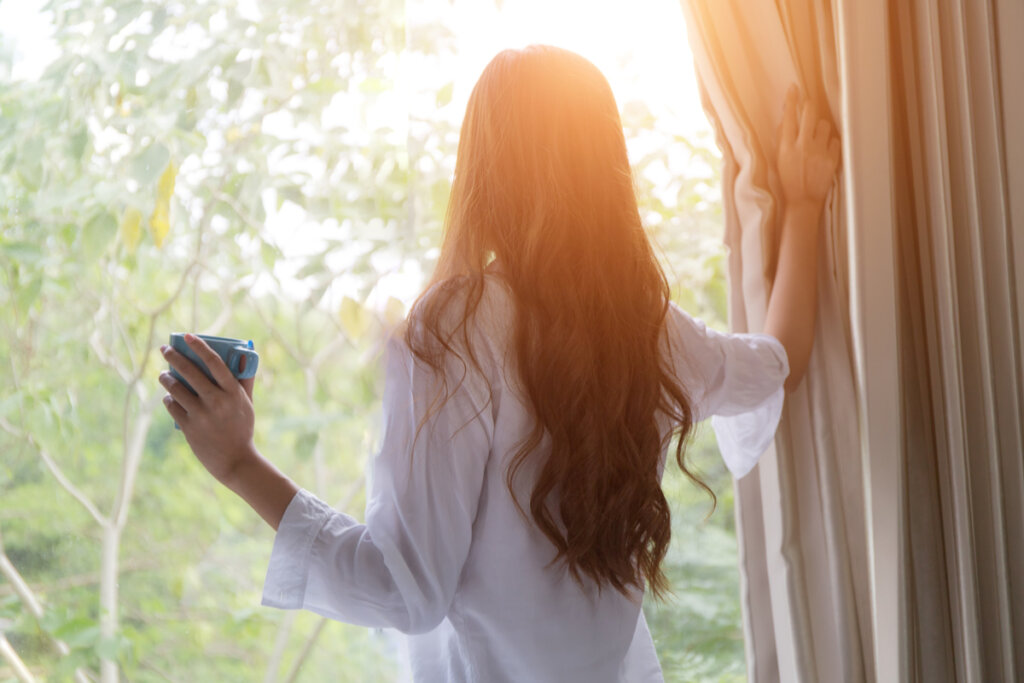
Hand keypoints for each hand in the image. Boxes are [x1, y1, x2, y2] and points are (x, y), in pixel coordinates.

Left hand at [158, 334, 256, 483]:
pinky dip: (168, 399)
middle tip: (164, 349)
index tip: (188, 336)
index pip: (214, 362)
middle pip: (190, 371)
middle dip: (173, 356)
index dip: (199, 346)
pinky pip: (172, 406)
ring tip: (164, 375)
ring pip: (175, 388)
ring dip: (166, 378)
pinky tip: (169, 397)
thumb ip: (244, 382)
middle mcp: (216, 401)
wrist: (235, 460)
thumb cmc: (242, 429)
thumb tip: (243, 357)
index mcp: (232, 392)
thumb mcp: (247, 404)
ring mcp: (201, 414)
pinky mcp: (189, 427)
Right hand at [777, 85, 840, 211]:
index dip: (792, 99)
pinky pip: (834, 140)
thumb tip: (788, 119)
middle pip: (809, 113)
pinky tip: (824, 150)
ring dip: (820, 127)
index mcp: (786, 147)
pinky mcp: (832, 159)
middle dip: (809, 107)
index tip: (794, 88)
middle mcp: (803, 146)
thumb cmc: (788, 181)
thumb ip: (783, 139)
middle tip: (808, 107)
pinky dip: (830, 143)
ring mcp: (819, 152)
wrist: (802, 201)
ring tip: (816, 137)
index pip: (789, 116)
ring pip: (824, 125)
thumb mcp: (779, 159)